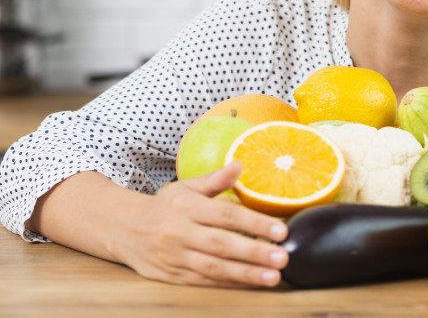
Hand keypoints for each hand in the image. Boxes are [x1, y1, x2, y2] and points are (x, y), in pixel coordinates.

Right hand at [113, 161, 288, 287]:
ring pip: (214, 268)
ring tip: (273, 276)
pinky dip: (230, 284)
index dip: (255, 223)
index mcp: (187, 207)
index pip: (226, 215)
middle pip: (222, 245)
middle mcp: (180, 233)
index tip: (281, 230)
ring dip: (246, 274)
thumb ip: (215, 179)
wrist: (124, 230)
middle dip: (254, 253)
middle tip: (283, 257)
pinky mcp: (173, 276)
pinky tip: (251, 283)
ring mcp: (176, 257)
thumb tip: (240, 164)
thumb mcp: (187, 187)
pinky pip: (205, 282)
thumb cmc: (166, 206)